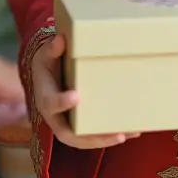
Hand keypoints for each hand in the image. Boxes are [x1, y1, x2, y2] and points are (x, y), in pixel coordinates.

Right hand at [31, 34, 139, 150]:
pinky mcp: (79, 123)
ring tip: (129, 133)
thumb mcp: (46, 54)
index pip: (50, 104)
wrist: (46, 74)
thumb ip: (52, 49)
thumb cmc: (47, 63)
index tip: (77, 96)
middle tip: (116, 134)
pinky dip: (111, 134)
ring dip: (107, 139)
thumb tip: (60, 39)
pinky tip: (131, 131)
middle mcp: (56, 116)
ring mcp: (68, 122)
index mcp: (45, 98)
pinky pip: (93, 134)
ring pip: (84, 139)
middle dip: (93, 137)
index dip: (62, 102)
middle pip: (70, 134)